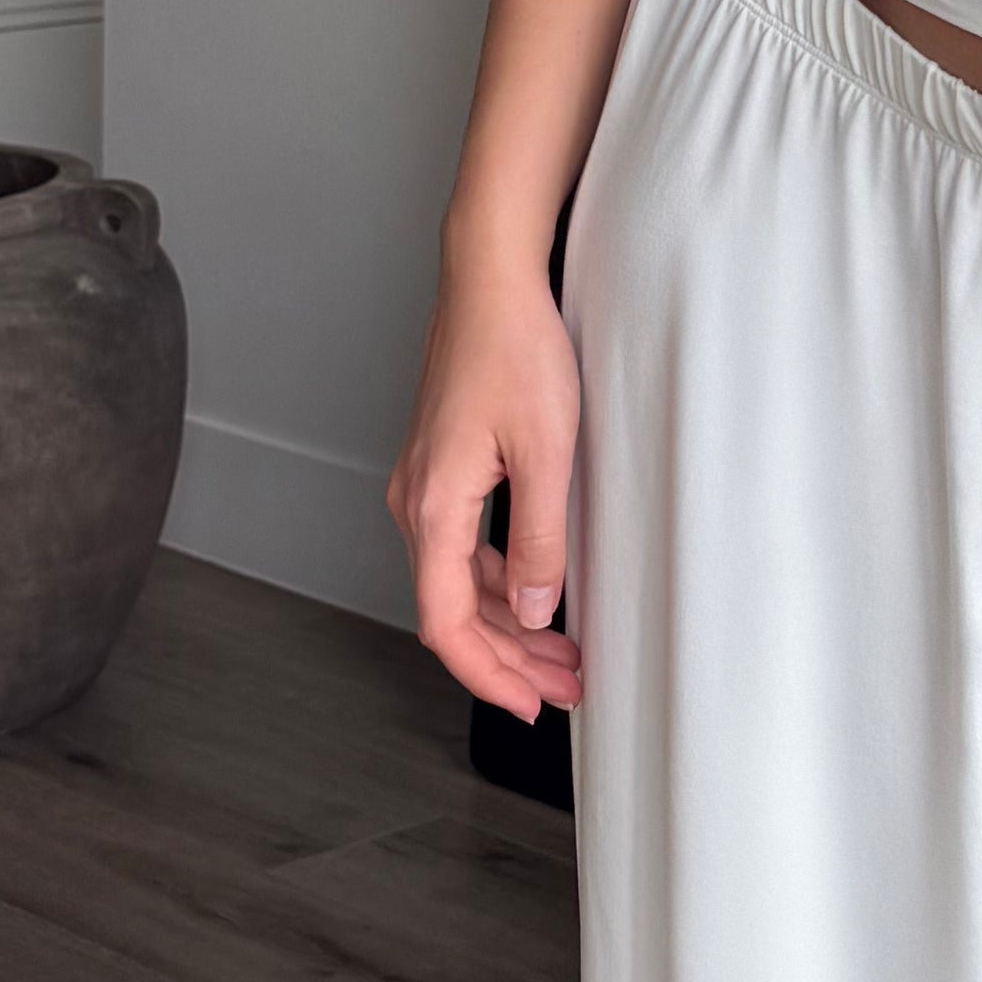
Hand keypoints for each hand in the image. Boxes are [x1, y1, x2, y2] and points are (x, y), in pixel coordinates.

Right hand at [388, 257, 583, 717]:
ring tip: (563, 652)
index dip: (487, 675)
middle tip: (565, 687)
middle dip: (509, 659)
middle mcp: (416, 501)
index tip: (529, 704)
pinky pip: (462, 546)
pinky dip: (498, 581)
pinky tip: (537, 591)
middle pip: (452, 610)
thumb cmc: (514, 346)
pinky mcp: (442, 465)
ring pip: (458, 580)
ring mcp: (425, 483)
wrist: (490, 277)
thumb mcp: (548, 452)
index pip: (446, 624)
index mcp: (434, 507)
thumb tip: (534, 607)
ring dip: (508, 623)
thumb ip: (540, 540)